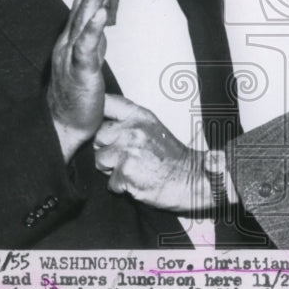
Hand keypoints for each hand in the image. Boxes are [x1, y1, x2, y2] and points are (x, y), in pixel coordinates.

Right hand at [48, 0, 122, 160]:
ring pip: (83, 19)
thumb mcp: (86, 60)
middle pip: (83, 7)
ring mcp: (71, 55)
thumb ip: (92, 41)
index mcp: (70, 40)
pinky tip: (102, 13)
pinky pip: (87, 46)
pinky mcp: (79, 70)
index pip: (84, 8)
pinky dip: (94, 27)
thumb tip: (100, 23)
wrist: (62, 125)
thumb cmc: (75, 95)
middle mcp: (67, 43)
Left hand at [93, 95, 210, 212]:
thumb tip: (98, 121)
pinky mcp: (125, 172)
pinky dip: (121, 186)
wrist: (191, 179)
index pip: (106, 103)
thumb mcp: (151, 127)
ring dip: (111, 169)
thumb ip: (127, 120)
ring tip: (132, 168)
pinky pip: (109, 181)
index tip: (98, 122)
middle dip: (105, 148)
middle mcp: (132, 129)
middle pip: (97, 136)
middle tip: (125, 155)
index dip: (97, 113)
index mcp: (139, 115)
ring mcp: (128, 150)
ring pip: (99, 160)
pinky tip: (137, 180)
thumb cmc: (171, 157)